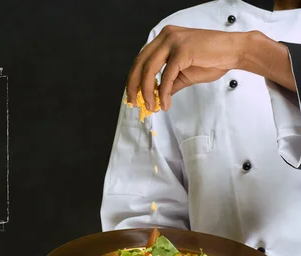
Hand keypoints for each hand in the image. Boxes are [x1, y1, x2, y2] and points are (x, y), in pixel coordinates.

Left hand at [126, 25, 247, 110]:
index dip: (134, 79)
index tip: (132, 95)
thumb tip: (155, 97)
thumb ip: (168, 83)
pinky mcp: (182, 50)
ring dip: (147, 92)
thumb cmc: (212, 59)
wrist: (235, 51)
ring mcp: (173, 41)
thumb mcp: (183, 74)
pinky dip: (164, 93)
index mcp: (164, 39)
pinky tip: (165, 103)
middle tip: (133, 103)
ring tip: (150, 106)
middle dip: (134, 86)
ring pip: (150, 70)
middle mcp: (165, 36)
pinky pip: (167, 76)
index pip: (141, 60)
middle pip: (140, 64)